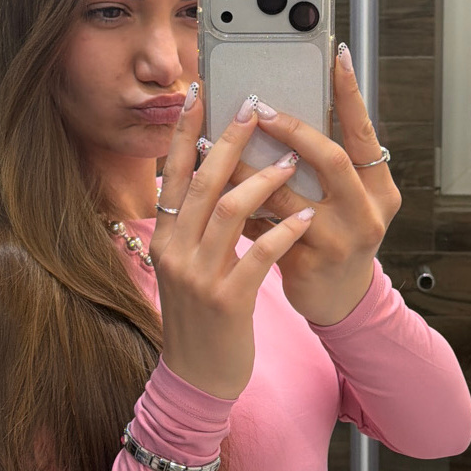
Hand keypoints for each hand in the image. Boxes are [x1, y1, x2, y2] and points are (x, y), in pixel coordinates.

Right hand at [148, 86, 314, 399]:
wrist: (198, 376)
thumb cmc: (201, 315)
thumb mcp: (186, 265)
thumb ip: (194, 225)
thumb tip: (211, 175)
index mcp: (165, 238)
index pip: (171, 174)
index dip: (183, 132)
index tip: (198, 93)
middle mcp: (175, 251)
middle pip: (201, 182)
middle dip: (229, 140)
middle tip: (255, 109)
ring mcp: (198, 276)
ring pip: (229, 212)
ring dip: (263, 180)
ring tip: (291, 160)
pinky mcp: (227, 300)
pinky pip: (258, 255)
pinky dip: (283, 232)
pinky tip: (305, 219)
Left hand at [238, 44, 400, 327]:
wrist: (338, 301)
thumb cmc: (337, 239)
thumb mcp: (346, 200)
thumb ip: (326, 165)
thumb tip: (282, 115)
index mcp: (378, 188)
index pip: (364, 131)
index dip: (351, 94)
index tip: (338, 56)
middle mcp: (366, 211)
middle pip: (330, 157)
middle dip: (290, 128)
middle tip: (257, 107)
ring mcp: (339, 239)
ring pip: (286, 192)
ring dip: (246, 166)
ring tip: (217, 142)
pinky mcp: (309, 262)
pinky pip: (265, 225)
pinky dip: (239, 204)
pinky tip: (216, 191)